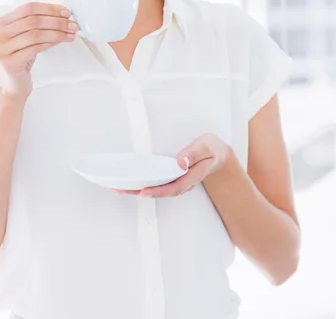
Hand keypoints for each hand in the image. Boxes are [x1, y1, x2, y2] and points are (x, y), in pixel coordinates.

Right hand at [0, 2, 77, 98]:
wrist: (11, 85)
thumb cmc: (21, 58)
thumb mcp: (26, 37)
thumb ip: (37, 24)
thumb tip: (63, 15)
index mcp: (1, 23)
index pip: (28, 8)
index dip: (49, 8)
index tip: (66, 13)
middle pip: (33, 20)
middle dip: (56, 21)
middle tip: (72, 24)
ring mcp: (1, 49)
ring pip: (35, 34)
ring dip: (56, 33)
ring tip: (70, 34)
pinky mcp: (9, 63)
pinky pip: (35, 48)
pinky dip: (50, 43)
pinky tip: (60, 41)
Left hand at [113, 134, 229, 197]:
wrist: (218, 154)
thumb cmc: (212, 149)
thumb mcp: (207, 146)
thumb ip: (195, 153)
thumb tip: (180, 162)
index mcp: (192, 176)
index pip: (173, 187)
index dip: (158, 191)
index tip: (143, 191)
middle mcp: (184, 182)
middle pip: (161, 192)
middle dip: (141, 192)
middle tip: (122, 190)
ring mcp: (178, 181)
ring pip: (158, 189)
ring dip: (139, 190)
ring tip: (120, 188)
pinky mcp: (173, 178)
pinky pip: (158, 183)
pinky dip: (145, 184)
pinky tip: (132, 183)